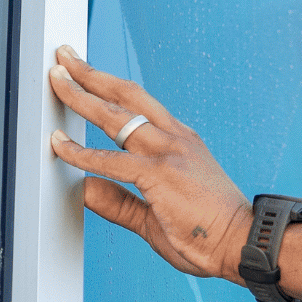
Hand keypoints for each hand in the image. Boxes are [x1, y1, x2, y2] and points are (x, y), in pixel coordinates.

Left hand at [46, 48, 253, 280]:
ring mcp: (169, 154)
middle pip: (125, 95)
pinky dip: (82, 153)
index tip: (85, 74)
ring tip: (56, 79)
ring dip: (81, 94)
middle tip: (64, 56)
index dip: (108, 87)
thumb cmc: (209, 234)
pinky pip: (111, 161)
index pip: (138, 104)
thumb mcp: (154, 215)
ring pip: (115, 115)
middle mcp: (175, 139)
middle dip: (90, 73)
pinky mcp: (161, 175)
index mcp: (180, 142)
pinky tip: (60, 145)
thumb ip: (118, 201)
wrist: (244, 244)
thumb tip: (84, 189)